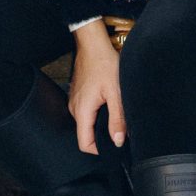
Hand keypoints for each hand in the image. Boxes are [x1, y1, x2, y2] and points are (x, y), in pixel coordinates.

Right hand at [69, 19, 126, 154]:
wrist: (93, 44)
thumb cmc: (104, 64)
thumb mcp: (116, 93)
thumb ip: (117, 119)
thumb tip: (118, 141)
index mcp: (82, 111)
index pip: (85, 144)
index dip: (100, 150)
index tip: (115, 144)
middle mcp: (74, 108)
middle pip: (86, 134)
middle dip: (104, 135)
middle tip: (121, 125)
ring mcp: (74, 101)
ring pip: (88, 123)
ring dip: (101, 122)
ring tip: (115, 110)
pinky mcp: (78, 95)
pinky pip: (87, 112)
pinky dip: (98, 112)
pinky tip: (108, 100)